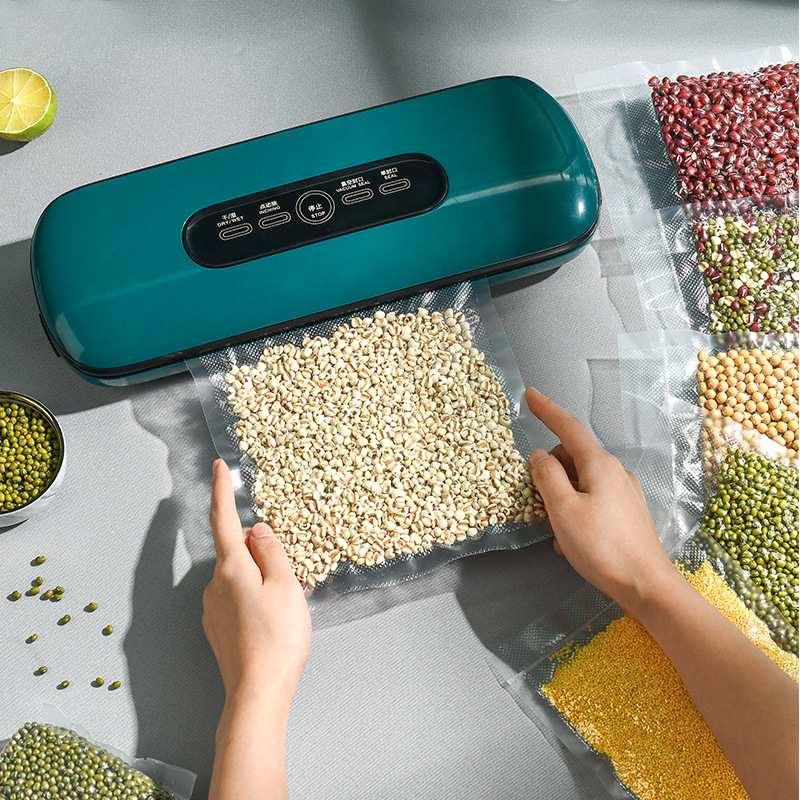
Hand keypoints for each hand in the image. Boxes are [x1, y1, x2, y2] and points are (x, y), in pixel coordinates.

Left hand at [202, 459, 310, 701]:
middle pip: (237, 550)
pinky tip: (273, 620)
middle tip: (289, 574)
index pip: (223, 519)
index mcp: (231, 568)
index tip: (218, 465)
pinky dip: (254, 597)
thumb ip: (272, 551)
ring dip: (259, 577)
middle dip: (259, 550)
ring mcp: (212, 608)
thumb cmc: (278, 638)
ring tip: (286, 604)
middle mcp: (214, 584)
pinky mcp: (217, 629)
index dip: (222, 490)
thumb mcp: (286, 586)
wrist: (258, 694)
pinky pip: (236, 598)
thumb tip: (256, 528)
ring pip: (238, 576)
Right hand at [525, 387, 674, 610]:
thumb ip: (547, 477)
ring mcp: (624, 492)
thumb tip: (539, 456)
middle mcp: (615, 472)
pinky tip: (573, 541)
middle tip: (541, 504)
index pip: (568, 427)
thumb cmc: (602, 546)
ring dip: (562, 499)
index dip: (547, 410)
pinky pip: (592, 500)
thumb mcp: (563, 509)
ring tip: (559, 531)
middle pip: (571, 457)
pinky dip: (577, 513)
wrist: (646, 585)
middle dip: (550, 473)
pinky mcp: (627, 512)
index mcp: (599, 464)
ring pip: (580, 481)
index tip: (530, 395)